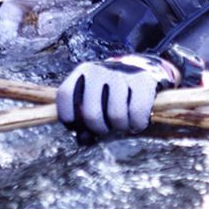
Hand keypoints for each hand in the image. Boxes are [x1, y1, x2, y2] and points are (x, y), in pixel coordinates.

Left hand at [56, 54, 178, 134]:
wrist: (141, 68)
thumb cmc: (111, 91)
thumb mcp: (94, 98)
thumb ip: (83, 119)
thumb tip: (83, 139)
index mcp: (83, 71)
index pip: (66, 94)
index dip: (67, 115)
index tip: (76, 126)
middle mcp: (100, 70)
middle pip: (91, 114)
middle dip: (99, 128)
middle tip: (106, 128)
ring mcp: (121, 74)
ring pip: (116, 115)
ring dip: (120, 127)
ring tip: (122, 123)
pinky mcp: (143, 80)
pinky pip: (137, 113)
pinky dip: (137, 124)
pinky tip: (136, 122)